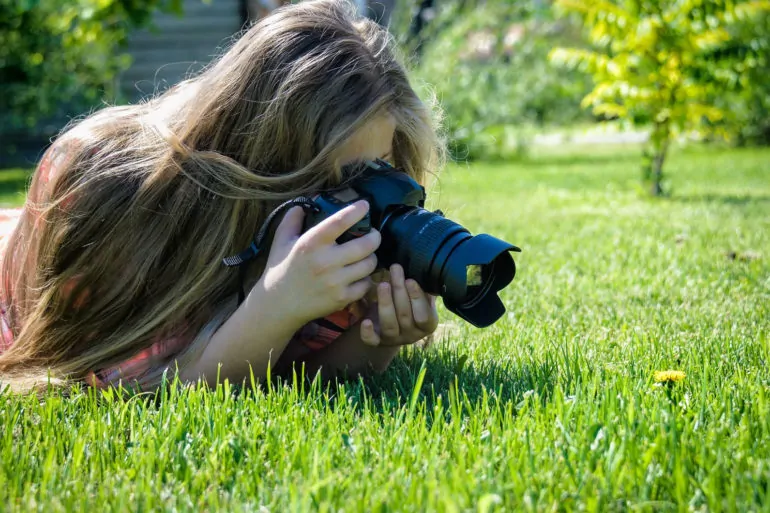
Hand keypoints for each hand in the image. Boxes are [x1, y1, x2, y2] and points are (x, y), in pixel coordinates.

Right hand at [250, 200, 380, 327]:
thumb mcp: (281, 241)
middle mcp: (326, 261)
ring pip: (369, 264)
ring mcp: (335, 282)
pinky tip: (359, 275)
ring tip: (366, 256)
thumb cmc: (280, 270)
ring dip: (371, 258)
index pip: (340, 221)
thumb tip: (303, 205)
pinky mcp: (341, 298)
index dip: (356, 211)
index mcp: (311, 243)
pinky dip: (365, 279)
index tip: (365, 205)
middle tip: (373, 235)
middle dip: (375, 237)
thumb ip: (291, 220)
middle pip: (366, 245)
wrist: (277, 305)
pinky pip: (366, 284)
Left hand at [360, 264, 438, 346]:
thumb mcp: (419, 296)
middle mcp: (411, 335)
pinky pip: (372, 341)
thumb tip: (423, 270)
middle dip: (399, 291)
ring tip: (382, 284)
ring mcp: (393, 339)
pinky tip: (365, 321)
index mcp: (426, 325)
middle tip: (395, 270)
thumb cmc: (409, 302)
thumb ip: (421, 288)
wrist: (391, 321)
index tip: (410, 280)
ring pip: (390, 325)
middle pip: (405, 316)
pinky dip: (368, 333)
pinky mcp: (376, 341)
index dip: (417, 298)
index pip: (424, 316)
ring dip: (386, 304)